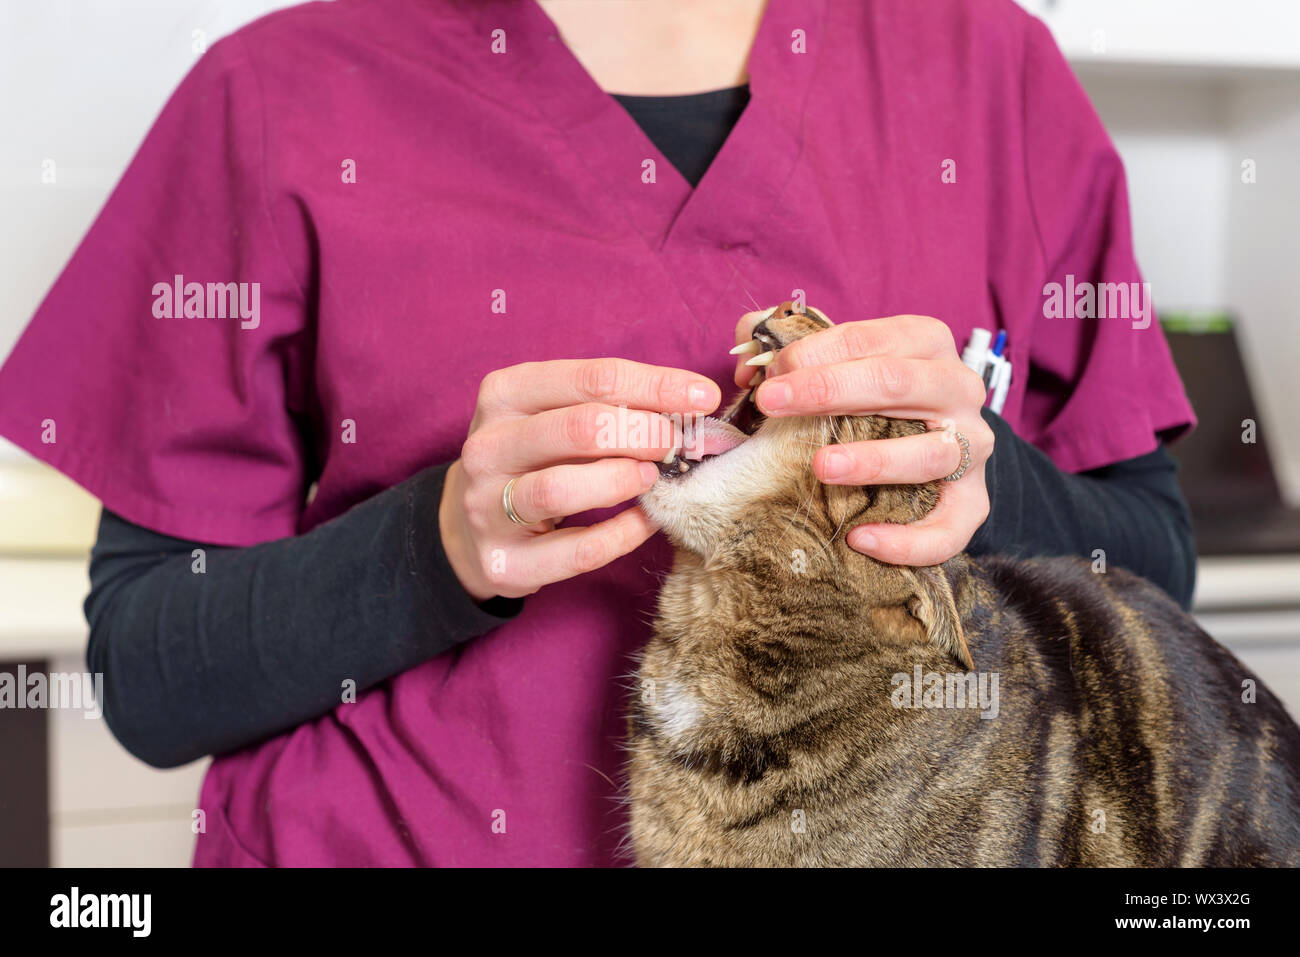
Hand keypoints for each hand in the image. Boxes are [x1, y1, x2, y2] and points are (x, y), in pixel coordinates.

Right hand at [440, 358, 720, 600]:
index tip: (702, 397)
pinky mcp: (503, 561)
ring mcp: (487, 506)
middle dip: (643, 434)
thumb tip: (693, 406)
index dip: (656, 386)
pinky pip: (574, 550)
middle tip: (676, 444)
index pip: (591, 379)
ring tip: (652, 478)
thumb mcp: (554, 417)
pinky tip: (645, 522)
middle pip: (578, 428)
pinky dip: (621, 535)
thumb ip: (611, 407)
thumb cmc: (533, 459)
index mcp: (505, 395)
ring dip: (622, 480)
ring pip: (561, 488)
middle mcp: (488, 446)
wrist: (469, 526)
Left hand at [734, 314, 992, 566]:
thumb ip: (783, 350)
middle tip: (771, 403)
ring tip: (821, 468)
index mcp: (925, 343)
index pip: (870, 338)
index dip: (815, 353)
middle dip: (829, 390)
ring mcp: (972, 446)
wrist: (925, 448)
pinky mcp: (974, 502)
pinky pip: (951, 527)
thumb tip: (746, 364)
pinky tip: (861, 539)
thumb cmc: (863, 400)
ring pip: (931, 453)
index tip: (769, 376)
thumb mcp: (830, 363)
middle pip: (898, 382)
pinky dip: (908, 539)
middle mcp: (958, 388)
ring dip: (874, 460)